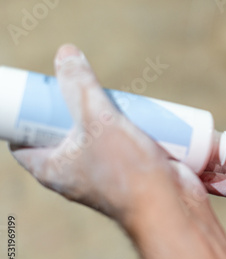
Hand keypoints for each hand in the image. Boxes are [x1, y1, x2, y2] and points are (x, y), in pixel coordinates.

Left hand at [10, 44, 207, 226]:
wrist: (170, 205)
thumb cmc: (127, 170)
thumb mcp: (97, 118)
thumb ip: (79, 86)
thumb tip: (65, 53)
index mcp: (52, 169)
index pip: (22, 142)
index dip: (23, 117)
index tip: (36, 93)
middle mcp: (75, 173)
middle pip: (62, 134)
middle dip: (70, 109)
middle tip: (77, 85)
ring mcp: (105, 173)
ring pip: (95, 137)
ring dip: (102, 117)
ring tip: (109, 95)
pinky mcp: (131, 171)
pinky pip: (122, 144)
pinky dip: (126, 128)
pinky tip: (135, 111)